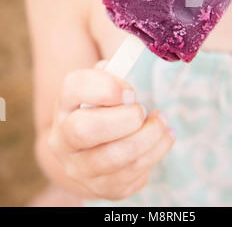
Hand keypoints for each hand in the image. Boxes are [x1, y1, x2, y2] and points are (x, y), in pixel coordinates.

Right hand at [48, 60, 174, 199]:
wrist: (88, 149)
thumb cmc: (103, 107)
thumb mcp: (105, 83)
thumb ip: (116, 68)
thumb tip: (137, 47)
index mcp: (65, 104)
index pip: (74, 87)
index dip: (106, 87)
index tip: (132, 91)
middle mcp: (63, 138)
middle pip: (86, 130)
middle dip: (126, 119)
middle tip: (144, 110)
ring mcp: (79, 168)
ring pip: (114, 159)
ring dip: (149, 139)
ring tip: (163, 124)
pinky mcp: (100, 188)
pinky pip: (130, 178)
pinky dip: (153, 156)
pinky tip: (160, 141)